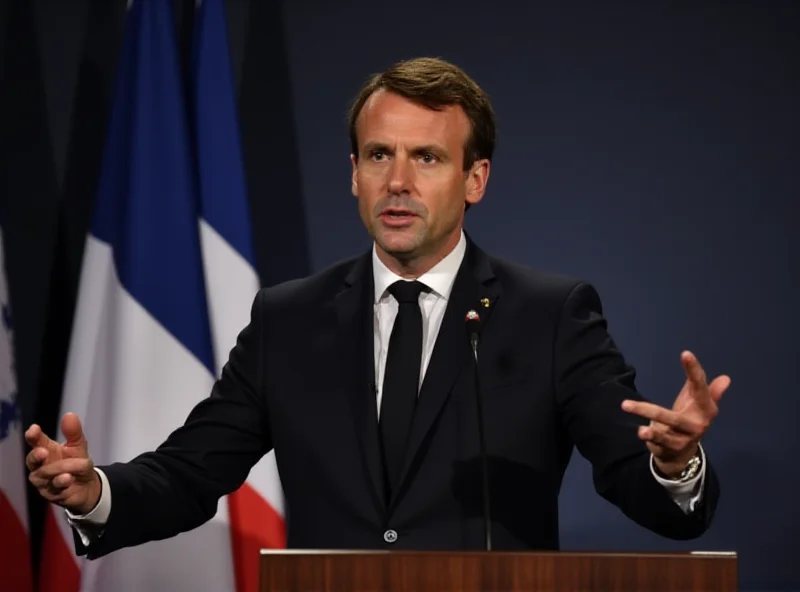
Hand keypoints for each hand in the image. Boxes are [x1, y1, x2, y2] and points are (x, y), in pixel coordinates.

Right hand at [25, 412, 100, 514]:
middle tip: (43, 452)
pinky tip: (68, 478)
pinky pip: (54, 488)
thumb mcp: (78, 446)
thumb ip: (73, 432)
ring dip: (60, 470)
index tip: (34, 429)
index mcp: (46, 450)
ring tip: (70, 471)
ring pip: (45, 475)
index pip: (36, 442)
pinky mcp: (52, 494)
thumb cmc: (77, 463)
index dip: (33, 436)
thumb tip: (69, 415)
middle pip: (32, 461)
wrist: (88, 485)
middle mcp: (41, 466)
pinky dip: (62, 483)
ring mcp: (44, 481)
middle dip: (36, 456)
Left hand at [621, 351, 729, 476]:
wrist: (683, 453)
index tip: (686, 354)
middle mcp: (697, 425)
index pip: (700, 388)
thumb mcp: (697, 403)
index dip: (694, 371)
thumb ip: (705, 389)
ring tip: (639, 428)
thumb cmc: (688, 419)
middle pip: (674, 418)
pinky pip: (659, 443)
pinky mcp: (670, 449)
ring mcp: (683, 439)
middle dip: (653, 411)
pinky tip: (641, 432)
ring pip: (664, 434)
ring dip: (651, 430)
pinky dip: (650, 438)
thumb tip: (726, 378)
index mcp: (705, 409)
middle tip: (627, 404)